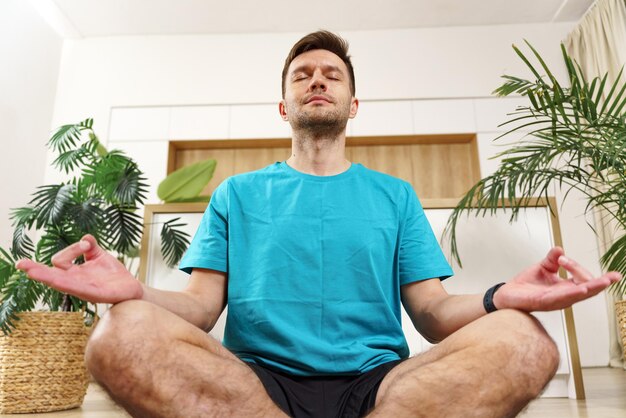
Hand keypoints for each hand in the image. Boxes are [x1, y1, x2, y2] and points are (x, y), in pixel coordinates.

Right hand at [15, 234, 142, 303]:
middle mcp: (74, 281)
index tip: (86, 244)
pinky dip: (69, 284)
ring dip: (47, 277)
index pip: (59, 260)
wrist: (131, 288)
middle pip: (51, 275)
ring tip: (31, 272)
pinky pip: (79, 289)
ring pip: (61, 283)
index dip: (71, 249)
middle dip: (36, 270)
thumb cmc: (112, 274)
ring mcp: (83, 289)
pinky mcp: (95, 294)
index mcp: (73, 272)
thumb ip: (90, 246)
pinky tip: (58, 281)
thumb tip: (85, 237)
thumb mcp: (100, 255)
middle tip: (21, 264)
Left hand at [494, 247, 621, 311]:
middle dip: (601, 283)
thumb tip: (560, 249)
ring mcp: (555, 301)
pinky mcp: (544, 302)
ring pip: (577, 295)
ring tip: (603, 283)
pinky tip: (581, 289)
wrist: (506, 294)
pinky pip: (560, 298)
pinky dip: (571, 293)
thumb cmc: (526, 284)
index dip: (584, 269)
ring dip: (591, 288)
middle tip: (612, 277)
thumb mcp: (542, 267)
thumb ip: (552, 258)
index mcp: (566, 288)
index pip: (585, 280)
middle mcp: (564, 296)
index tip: (565, 259)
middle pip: (588, 289)